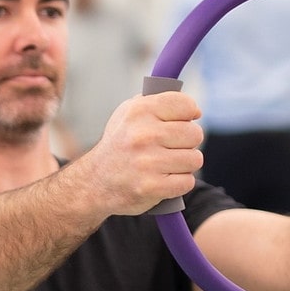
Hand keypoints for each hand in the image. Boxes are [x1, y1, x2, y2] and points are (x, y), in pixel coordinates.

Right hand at [80, 89, 203, 214]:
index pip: (185, 105)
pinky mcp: (152, 187)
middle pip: (195, 134)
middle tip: (169, 147)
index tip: (183, 121)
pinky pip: (187, 182)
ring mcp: (147, 163)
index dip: (189, 113)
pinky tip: (163, 180)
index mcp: (138, 111)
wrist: (94, 182)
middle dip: (187, 142)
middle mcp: (142, 135)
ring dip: (185, 164)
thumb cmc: (120, 145)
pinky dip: (179, 183)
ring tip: (165, 164)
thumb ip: (157, 103)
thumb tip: (193, 110)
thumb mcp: (128, 114)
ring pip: (194, 159)